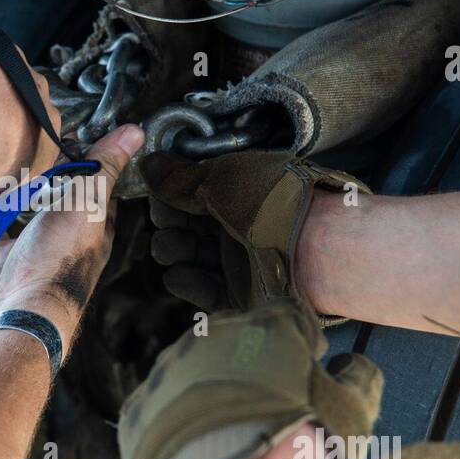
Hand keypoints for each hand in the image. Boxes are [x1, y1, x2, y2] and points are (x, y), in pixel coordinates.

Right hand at [0, 125, 143, 350]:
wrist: (16, 312)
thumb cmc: (57, 264)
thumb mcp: (86, 203)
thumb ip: (105, 167)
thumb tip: (134, 133)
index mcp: (93, 227)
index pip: (97, 185)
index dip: (88, 158)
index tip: (73, 131)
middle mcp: (64, 240)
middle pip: (60, 197)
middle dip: (49, 173)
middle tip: (33, 141)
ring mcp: (32, 251)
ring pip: (25, 213)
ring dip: (17, 191)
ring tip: (5, 161)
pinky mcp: (1, 262)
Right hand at [142, 149, 364, 319]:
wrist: (311, 248)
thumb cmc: (270, 202)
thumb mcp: (220, 177)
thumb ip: (178, 176)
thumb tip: (148, 164)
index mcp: (238, 192)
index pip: (191, 194)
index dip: (169, 195)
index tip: (157, 197)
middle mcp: (239, 225)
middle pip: (187, 226)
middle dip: (169, 224)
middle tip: (165, 223)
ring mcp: (238, 261)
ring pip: (189, 257)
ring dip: (172, 250)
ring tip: (171, 247)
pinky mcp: (238, 294)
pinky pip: (201, 288)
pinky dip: (185, 280)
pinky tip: (179, 272)